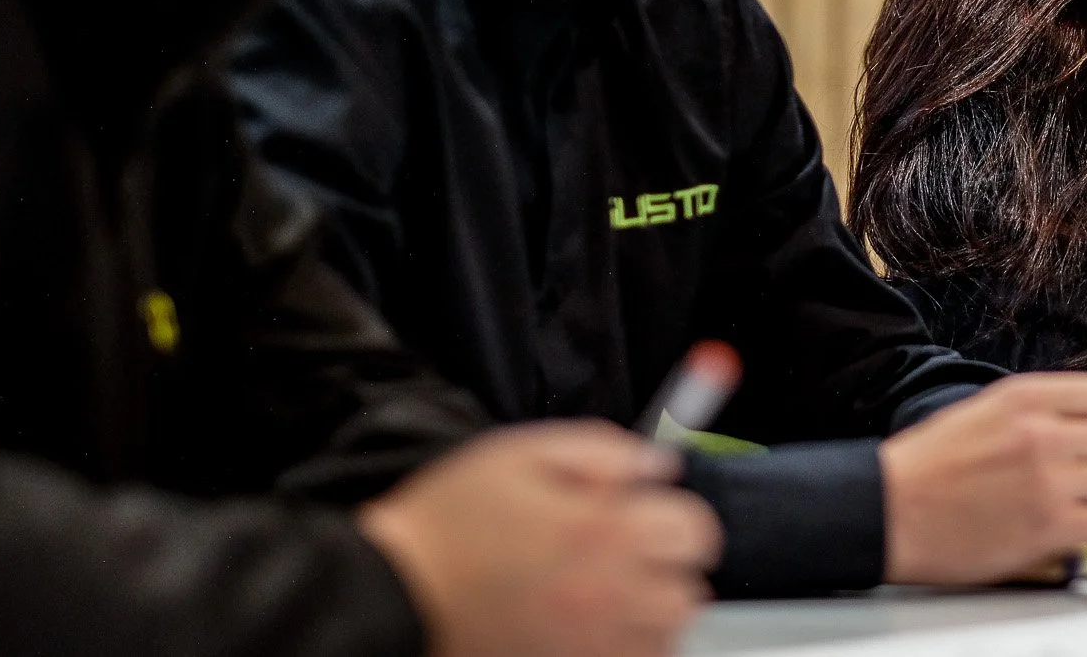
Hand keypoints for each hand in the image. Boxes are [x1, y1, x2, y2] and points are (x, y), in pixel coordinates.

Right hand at [357, 422, 719, 656]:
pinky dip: (618, 647)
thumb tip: (657, 466)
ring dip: (644, 613)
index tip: (649, 517)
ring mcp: (589, 648)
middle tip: (622, 557)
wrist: (390, 591)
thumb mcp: (524, 452)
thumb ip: (604, 450)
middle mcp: (606, 597)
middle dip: (663, 570)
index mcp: (603, 532)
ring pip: (661, 637)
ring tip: (597, 594)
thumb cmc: (450, 521)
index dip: (673, 517)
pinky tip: (581, 626)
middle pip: (686, 593)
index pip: (695, 532)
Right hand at [879, 372, 1086, 584]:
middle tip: (1078, 477)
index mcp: (1024, 398)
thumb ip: (1038, 411)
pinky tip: (1072, 527)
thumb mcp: (983, 410)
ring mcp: (1049, 480)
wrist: (890, 511)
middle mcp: (1042, 433)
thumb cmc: (929, 465)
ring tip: (1073, 504)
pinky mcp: (1051, 526)